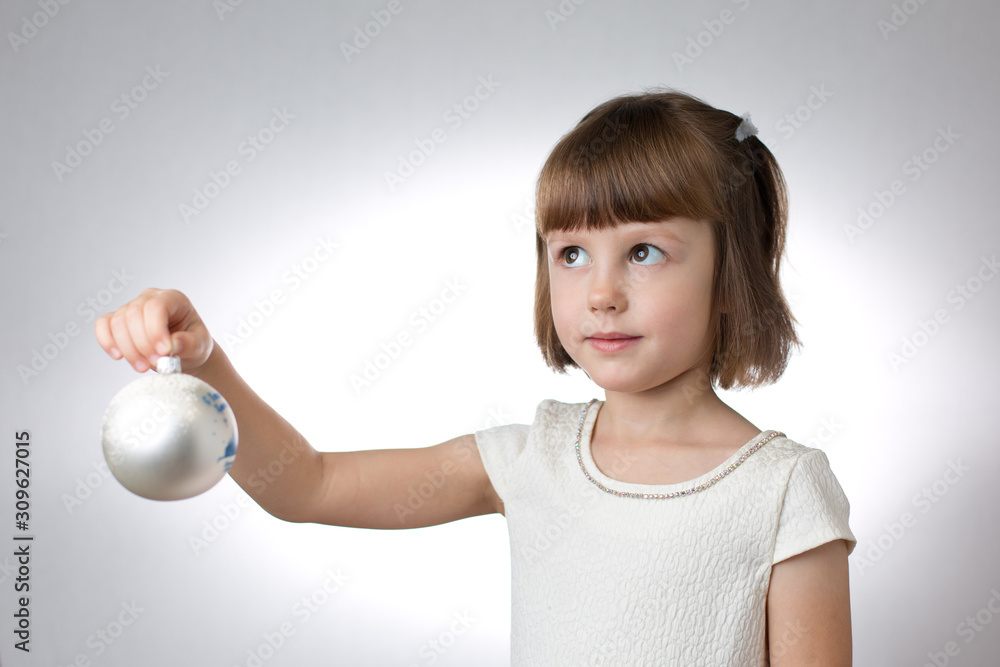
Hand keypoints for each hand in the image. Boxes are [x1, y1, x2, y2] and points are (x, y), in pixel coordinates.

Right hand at [95, 288, 212, 372]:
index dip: (155, 330)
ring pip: (118, 322)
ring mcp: (131, 307)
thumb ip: (190, 343)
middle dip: (142, 344)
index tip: (164, 352)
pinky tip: (118, 356)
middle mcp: (150, 298)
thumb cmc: (192, 344)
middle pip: (134, 314)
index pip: (156, 306)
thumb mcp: (201, 345)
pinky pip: (103, 325)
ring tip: (143, 366)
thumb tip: (173, 343)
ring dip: (128, 348)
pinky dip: (107, 341)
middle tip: (156, 363)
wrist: (184, 353)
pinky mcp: (118, 321)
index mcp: (173, 299)